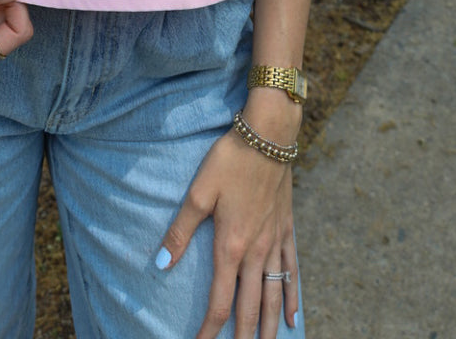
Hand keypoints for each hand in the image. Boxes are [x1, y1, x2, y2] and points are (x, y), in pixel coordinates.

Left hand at [157, 130, 298, 337]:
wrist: (268, 136)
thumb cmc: (230, 160)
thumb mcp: (199, 192)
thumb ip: (181, 230)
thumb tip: (161, 263)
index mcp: (231, 247)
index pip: (220, 303)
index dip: (209, 331)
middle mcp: (256, 252)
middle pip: (249, 308)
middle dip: (241, 337)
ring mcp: (274, 243)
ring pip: (274, 296)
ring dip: (269, 326)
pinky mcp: (286, 230)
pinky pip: (292, 272)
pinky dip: (292, 296)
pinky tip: (294, 316)